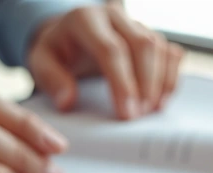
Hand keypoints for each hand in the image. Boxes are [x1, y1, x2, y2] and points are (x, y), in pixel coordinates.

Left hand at [28, 4, 183, 119]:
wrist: (69, 37)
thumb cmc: (57, 52)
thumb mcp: (41, 63)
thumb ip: (52, 80)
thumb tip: (67, 101)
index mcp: (85, 19)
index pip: (111, 49)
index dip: (122, 83)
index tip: (126, 113)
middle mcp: (114, 16)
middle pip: (142, 45)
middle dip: (145, 84)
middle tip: (140, 115)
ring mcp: (135, 24)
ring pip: (159, 48)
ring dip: (160, 83)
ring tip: (151, 111)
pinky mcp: (150, 36)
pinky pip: (170, 53)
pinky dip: (170, 78)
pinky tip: (161, 100)